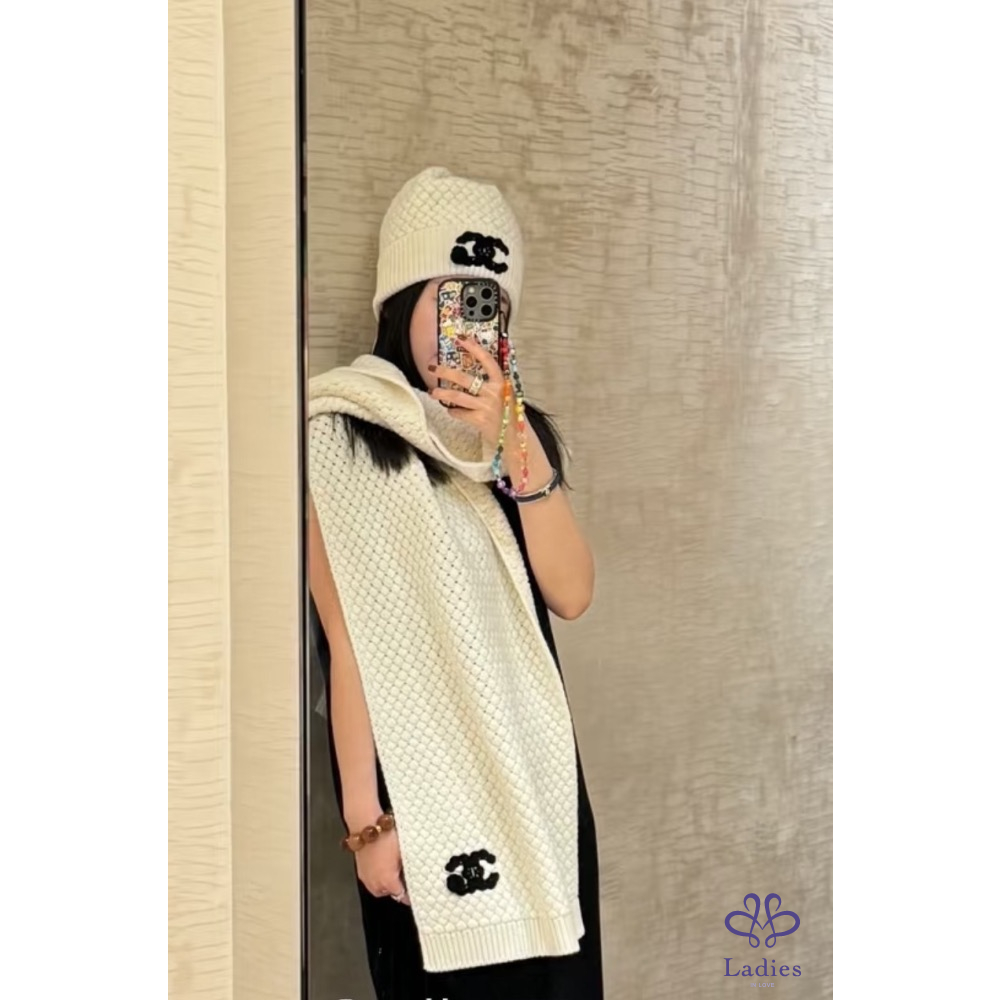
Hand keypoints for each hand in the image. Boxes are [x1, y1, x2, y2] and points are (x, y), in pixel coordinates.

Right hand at [354, 827, 409, 905]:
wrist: (367, 825)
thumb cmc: (386, 837)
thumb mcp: (404, 852)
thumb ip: (409, 867)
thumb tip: (415, 873)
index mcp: (388, 881)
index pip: (402, 895)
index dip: (410, 894)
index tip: (416, 889)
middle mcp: (375, 884)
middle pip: (389, 894)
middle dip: (398, 889)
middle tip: (406, 880)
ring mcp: (366, 878)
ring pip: (379, 889)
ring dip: (387, 885)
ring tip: (395, 874)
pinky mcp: (360, 871)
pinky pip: (371, 881)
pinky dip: (378, 878)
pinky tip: (383, 868)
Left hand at [429, 336, 509, 469]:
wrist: (515, 437)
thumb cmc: (508, 412)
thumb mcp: (506, 393)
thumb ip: (493, 381)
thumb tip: (475, 368)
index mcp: (501, 381)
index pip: (487, 360)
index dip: (474, 348)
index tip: (461, 338)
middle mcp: (494, 392)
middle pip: (464, 378)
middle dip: (445, 372)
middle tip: (432, 368)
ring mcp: (486, 406)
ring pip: (457, 396)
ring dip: (442, 393)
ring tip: (432, 392)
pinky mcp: (479, 420)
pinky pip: (459, 413)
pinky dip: (453, 411)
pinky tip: (452, 410)